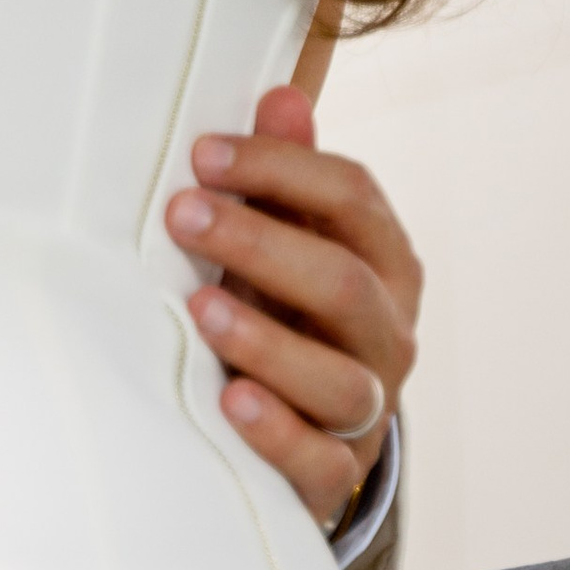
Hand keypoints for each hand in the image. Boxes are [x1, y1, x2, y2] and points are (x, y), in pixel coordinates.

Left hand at [166, 88, 419, 533]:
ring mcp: (368, 409)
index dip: (280, 168)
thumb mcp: (291, 240)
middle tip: (182, 215)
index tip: (201, 155)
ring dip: (268, 341)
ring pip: (341, 380)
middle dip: (261, 243)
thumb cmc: (288, 310)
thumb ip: (286, 176)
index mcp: (383, 261)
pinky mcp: (338, 474)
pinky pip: (321, 462)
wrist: (308, 429)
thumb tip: (281, 95)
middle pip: (344, 284)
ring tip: (201, 309)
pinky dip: (278, 433)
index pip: (353, 198)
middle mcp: (387, 334)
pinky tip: (231, 401)